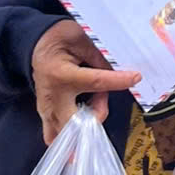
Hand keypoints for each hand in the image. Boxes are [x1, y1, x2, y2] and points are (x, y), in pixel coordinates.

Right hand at [30, 18, 140, 142]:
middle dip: (96, 117)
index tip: (135, 77)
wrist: (38, 45)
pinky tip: (84, 115)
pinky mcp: (45, 116)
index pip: (95, 81)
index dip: (118, 81)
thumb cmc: (60, 40)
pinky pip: (56, 136)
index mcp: (61, 74)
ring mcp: (46, 110)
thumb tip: (120, 70)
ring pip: (66, 134)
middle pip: (76, 124)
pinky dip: (73, 133)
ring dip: (86, 125)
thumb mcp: (82, 39)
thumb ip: (100, 57)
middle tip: (103, 98)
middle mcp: (52, 96)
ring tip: (93, 101)